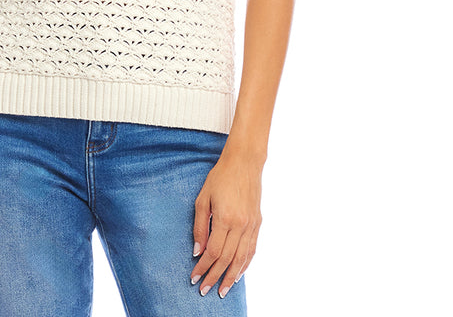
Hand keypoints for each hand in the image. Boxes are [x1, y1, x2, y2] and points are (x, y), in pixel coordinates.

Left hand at [190, 152, 262, 297]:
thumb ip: (200, 226)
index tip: (194, 277)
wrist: (244, 162)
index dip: (203, 267)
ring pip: (241, 259)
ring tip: (223, 290)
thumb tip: (197, 251)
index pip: (213, 252)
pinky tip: (238, 274)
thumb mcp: (203, 198)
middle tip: (204, 290)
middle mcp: (241, 225)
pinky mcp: (258, 223)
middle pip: (227, 259)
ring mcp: (252, 225)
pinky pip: (252, 249)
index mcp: (225, 218)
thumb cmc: (220, 177)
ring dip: (231, 277)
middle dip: (214, 277)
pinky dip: (245, 264)